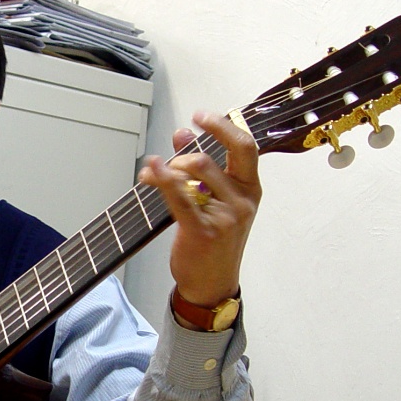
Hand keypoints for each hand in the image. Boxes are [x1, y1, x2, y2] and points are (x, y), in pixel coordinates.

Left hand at [138, 111, 261, 308]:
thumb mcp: (213, 202)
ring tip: (154, 173)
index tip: (201, 115)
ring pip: (196, 172)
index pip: (245, 147)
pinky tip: (150, 171)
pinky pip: (180, 196)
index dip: (223, 126)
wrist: (211, 285)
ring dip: (170, 167)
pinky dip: (162, 179)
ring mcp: (225, 216)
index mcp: (250, 189)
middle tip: (175, 146)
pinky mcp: (203, 231)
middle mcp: (242, 200)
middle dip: (194, 144)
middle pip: (219, 155)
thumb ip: (199, 168)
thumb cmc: (213, 242)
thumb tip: (182, 134)